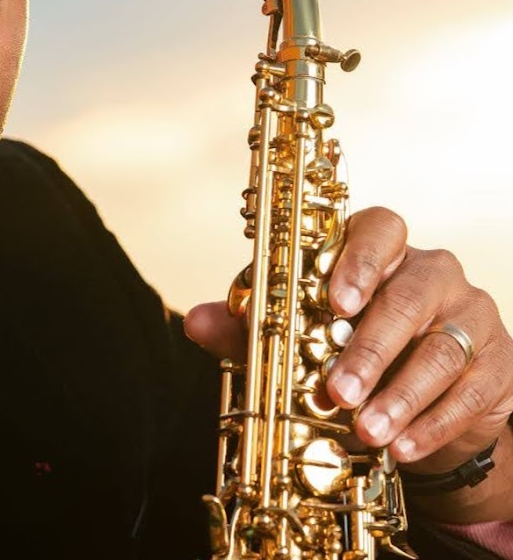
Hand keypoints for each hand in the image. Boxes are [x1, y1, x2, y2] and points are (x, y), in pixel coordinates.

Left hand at [185, 207, 512, 496]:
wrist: (415, 399)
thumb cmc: (346, 346)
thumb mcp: (296, 333)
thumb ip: (248, 325)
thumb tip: (192, 319)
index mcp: (380, 249)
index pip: (380, 227)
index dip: (359, 258)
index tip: (335, 301)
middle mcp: (431, 272)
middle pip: (409, 296)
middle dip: (371, 347)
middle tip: (338, 389)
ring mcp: (470, 314)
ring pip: (442, 349)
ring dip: (400, 395)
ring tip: (366, 431)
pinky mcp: (498, 362)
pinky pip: (472, 391)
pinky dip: (433, 423)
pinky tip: (402, 447)